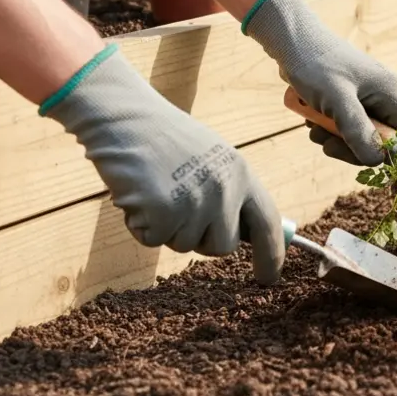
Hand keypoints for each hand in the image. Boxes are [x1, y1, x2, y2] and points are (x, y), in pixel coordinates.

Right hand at [42, 45, 286, 283]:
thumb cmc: (164, 138)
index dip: (272, 254)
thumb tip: (246, 235)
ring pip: (184, 245)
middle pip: (223, 246)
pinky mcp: (162, 213)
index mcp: (241, 173)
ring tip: (156, 189)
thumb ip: (230, 192)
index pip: (268, 223)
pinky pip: (153, 241)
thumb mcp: (213, 159)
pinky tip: (138, 194)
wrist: (124, 118)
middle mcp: (224, 190)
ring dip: (166, 227)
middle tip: (179, 207)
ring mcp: (194, 202)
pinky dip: (140, 225)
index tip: (269, 277)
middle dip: (201, 239)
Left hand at [244, 0, 396, 165]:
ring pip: (363, 135)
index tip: (388, 180)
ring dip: (339, 139)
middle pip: (384, 140)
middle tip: (328, 145)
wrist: (289, 38)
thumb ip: (358, 131)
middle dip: (356, 148)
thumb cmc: (314, 62)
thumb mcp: (336, 100)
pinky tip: (312, 119)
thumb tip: (377, 161)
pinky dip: (331, 129)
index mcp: (391, 92)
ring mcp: (367, 96)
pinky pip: (348, 125)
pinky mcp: (350, 97)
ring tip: (314, 128)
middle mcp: (384, 95)